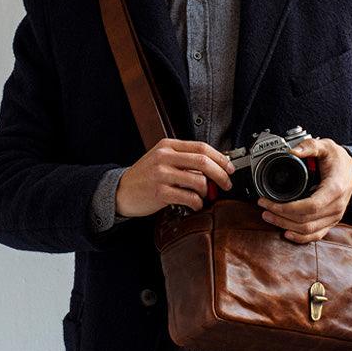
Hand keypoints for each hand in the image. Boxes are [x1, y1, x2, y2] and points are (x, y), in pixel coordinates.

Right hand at [115, 138, 234, 217]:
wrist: (121, 191)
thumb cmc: (145, 176)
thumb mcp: (162, 160)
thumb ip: (185, 160)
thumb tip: (215, 167)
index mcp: (168, 146)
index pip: (202, 147)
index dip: (220, 158)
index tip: (230, 168)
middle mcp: (164, 157)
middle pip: (203, 162)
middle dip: (221, 175)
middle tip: (226, 184)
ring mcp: (161, 174)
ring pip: (198, 180)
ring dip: (207, 192)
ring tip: (203, 196)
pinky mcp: (159, 192)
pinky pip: (188, 197)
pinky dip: (197, 203)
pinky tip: (194, 205)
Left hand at [256, 137, 351, 242]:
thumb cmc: (339, 160)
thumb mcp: (326, 147)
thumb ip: (310, 146)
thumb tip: (292, 151)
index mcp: (334, 189)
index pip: (310, 206)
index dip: (286, 207)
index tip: (269, 201)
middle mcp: (336, 207)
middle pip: (305, 220)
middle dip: (280, 216)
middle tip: (263, 207)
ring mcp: (334, 216)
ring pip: (307, 230)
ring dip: (285, 226)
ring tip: (269, 216)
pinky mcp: (331, 222)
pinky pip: (316, 235)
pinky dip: (300, 238)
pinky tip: (286, 233)